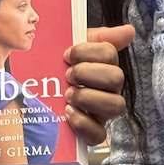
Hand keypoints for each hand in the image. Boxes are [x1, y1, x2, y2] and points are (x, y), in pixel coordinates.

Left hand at [62, 24, 133, 142]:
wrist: (33, 97)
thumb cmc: (56, 71)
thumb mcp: (71, 48)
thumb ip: (98, 37)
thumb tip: (130, 30)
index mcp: (102, 66)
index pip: (109, 54)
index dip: (88, 52)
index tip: (67, 55)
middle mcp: (108, 89)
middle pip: (116, 78)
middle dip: (89, 73)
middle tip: (68, 75)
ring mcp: (103, 112)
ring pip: (116, 105)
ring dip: (89, 97)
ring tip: (68, 95)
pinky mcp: (94, 134)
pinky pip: (100, 134)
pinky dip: (84, 124)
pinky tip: (68, 113)